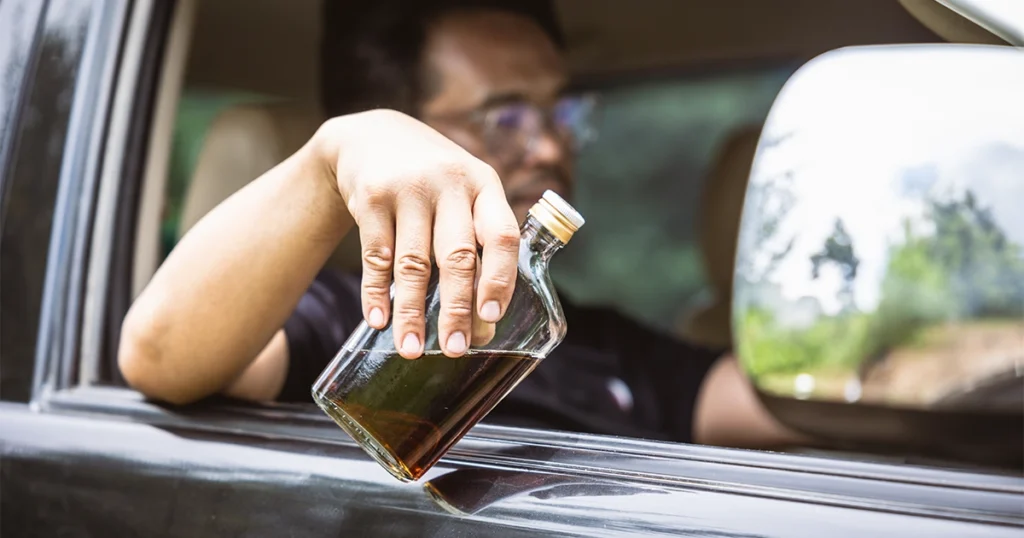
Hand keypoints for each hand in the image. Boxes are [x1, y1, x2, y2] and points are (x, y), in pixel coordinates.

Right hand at [314, 110, 519, 358]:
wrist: (371, 137)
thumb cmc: (433, 183)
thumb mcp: (466, 194)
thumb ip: (479, 244)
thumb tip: (484, 322)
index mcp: (484, 186)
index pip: (502, 235)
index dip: (499, 278)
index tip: (492, 317)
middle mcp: (449, 184)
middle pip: (457, 257)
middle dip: (456, 310)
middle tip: (455, 349)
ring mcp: (408, 189)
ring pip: (413, 264)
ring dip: (411, 312)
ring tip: (412, 349)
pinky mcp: (370, 197)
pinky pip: (376, 256)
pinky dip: (376, 293)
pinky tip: (379, 321)